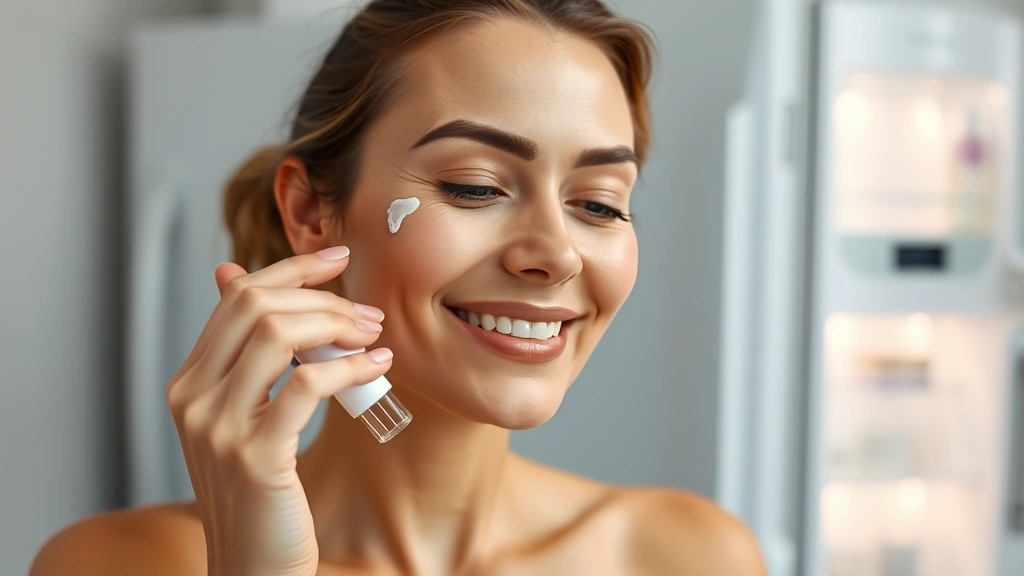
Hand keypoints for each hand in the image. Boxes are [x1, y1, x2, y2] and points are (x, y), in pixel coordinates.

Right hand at [165, 247, 391, 575]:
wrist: (253, 567)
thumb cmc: (261, 493)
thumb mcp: (247, 420)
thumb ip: (251, 359)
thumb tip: (241, 283)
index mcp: (190, 382)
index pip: (238, 297)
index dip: (292, 270)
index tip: (338, 258)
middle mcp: (193, 398)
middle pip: (255, 305)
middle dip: (321, 297)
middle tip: (369, 314)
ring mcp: (217, 427)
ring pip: (277, 334)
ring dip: (337, 325)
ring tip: (374, 338)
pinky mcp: (255, 456)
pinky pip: (307, 384)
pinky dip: (350, 367)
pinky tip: (377, 369)